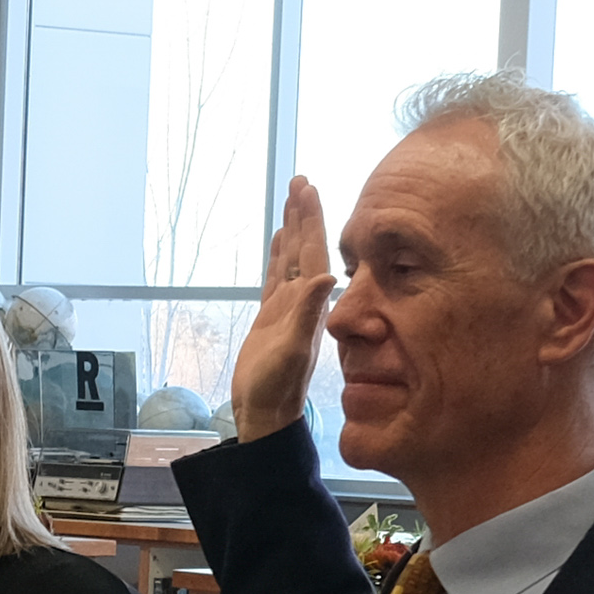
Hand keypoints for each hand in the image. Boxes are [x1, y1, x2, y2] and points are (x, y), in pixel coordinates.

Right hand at [226, 176, 336, 441]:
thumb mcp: (292, 350)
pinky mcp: (271, 317)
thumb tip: (328, 275)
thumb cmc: (276, 388)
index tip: (309, 188)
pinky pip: (275, 276)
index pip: (313, 251)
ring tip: (292, 199)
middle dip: (303, 214)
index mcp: (309, 302)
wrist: (265, 413)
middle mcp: (302, 299)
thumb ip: (308, 313)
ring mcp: (287, 307)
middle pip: (303, 247)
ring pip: (290, 257)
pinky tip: (277, 241)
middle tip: (301, 180)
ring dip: (292, 229)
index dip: (311, 220)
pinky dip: (276, 255)